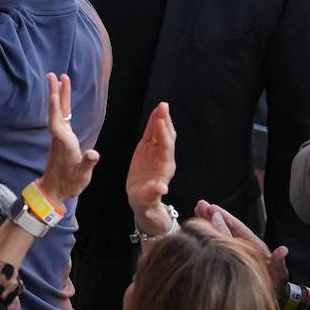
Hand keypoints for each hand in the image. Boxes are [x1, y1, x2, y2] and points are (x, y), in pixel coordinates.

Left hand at [38, 72, 100, 202]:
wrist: (54, 190)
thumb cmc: (69, 184)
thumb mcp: (82, 176)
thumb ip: (87, 164)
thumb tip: (93, 153)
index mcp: (65, 144)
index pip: (57, 123)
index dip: (56, 108)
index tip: (55, 92)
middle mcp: (60, 137)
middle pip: (57, 112)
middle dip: (56, 93)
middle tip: (54, 75)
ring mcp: (59, 137)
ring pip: (59, 112)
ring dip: (59, 95)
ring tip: (59, 78)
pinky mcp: (61, 138)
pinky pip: (61, 116)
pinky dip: (62, 105)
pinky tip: (63, 97)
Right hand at [126, 100, 177, 235]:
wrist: (143, 203)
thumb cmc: (145, 202)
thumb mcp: (148, 200)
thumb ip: (154, 193)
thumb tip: (161, 189)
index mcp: (164, 168)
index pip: (165, 148)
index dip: (163, 134)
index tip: (161, 120)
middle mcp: (163, 159)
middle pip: (166, 137)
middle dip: (165, 122)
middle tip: (163, 106)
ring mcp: (155, 154)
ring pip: (160, 134)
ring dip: (161, 120)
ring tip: (161, 106)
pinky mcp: (147, 152)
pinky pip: (151, 136)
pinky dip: (153, 125)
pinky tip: (154, 116)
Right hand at [195, 199, 289, 292]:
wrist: (270, 292)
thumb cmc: (274, 282)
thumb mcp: (276, 272)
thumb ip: (276, 261)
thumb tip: (283, 250)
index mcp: (253, 245)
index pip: (238, 227)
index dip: (225, 216)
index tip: (212, 208)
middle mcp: (242, 244)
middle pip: (226, 226)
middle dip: (213, 215)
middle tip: (200, 205)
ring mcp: (233, 249)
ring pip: (218, 232)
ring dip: (208, 221)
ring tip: (197, 210)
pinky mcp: (225, 257)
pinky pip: (215, 242)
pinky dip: (206, 234)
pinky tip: (197, 229)